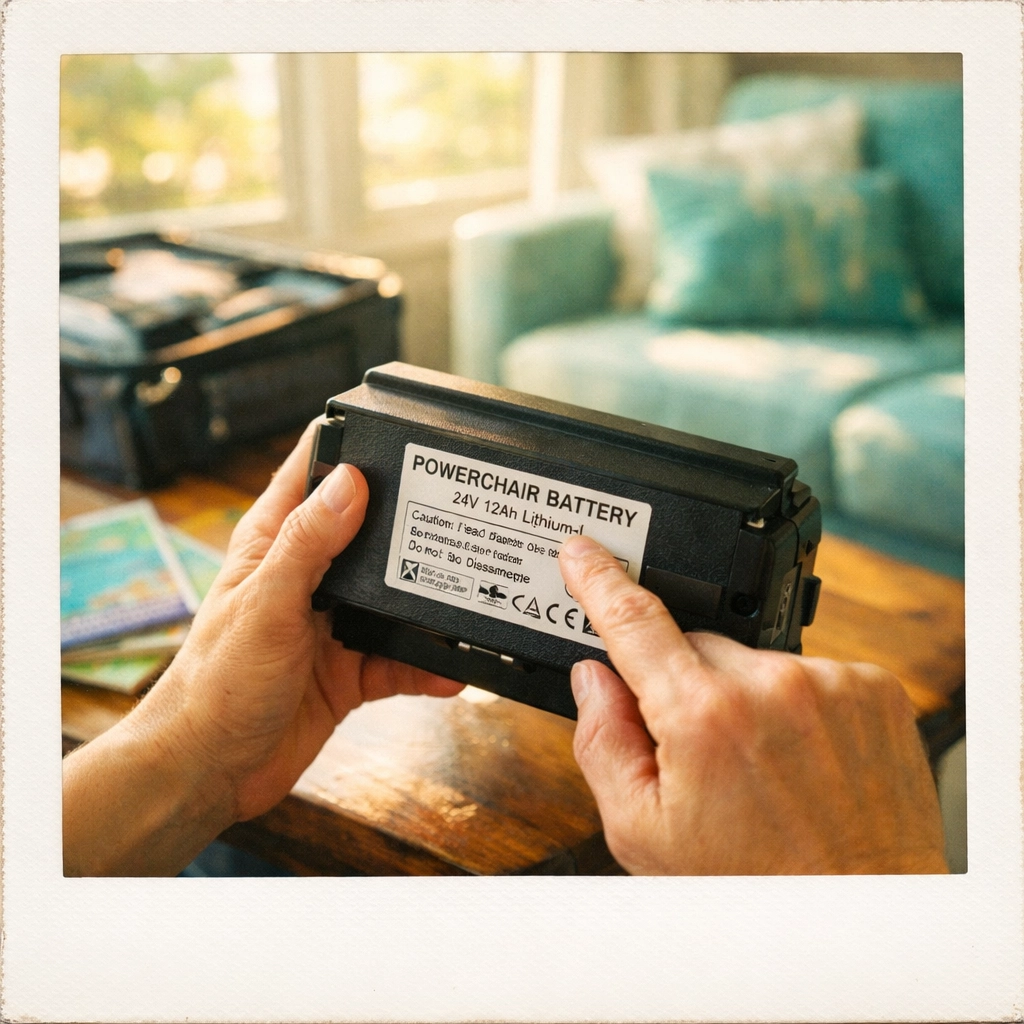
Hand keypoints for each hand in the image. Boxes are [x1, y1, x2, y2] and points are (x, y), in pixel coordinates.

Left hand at [63, 422, 461, 874]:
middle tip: (462, 513)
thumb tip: (352, 481)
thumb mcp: (267, 604)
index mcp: (276, 541)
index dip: (354, 446)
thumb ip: (309, 544)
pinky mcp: (352, 668)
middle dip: (414, 525)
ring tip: (470, 599)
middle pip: (371, 532)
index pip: (315, 472)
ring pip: (395, 597)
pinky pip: (401, 658)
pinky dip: (428, 664)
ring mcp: (333, 622)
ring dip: (429, 603)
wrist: (211, 770)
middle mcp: (310, 574)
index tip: (404, 434)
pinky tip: (452, 669)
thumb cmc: (217, 682)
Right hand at [558, 535, 947, 874]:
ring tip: (761, 766)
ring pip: (753, 659)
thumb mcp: (642, 830)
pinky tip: (801, 758)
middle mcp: (771, 685)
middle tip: (699, 751)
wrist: (858, 916)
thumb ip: (603, 742)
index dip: (599, 578)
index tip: (583, 550)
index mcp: (704, 717)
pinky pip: (809, 672)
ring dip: (743, 694)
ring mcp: (830, 682)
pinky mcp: (873, 688)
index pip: (634, 620)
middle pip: (695, 645)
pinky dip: (795, 703)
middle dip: (683, 684)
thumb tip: (594, 679)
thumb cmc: (751, 886)